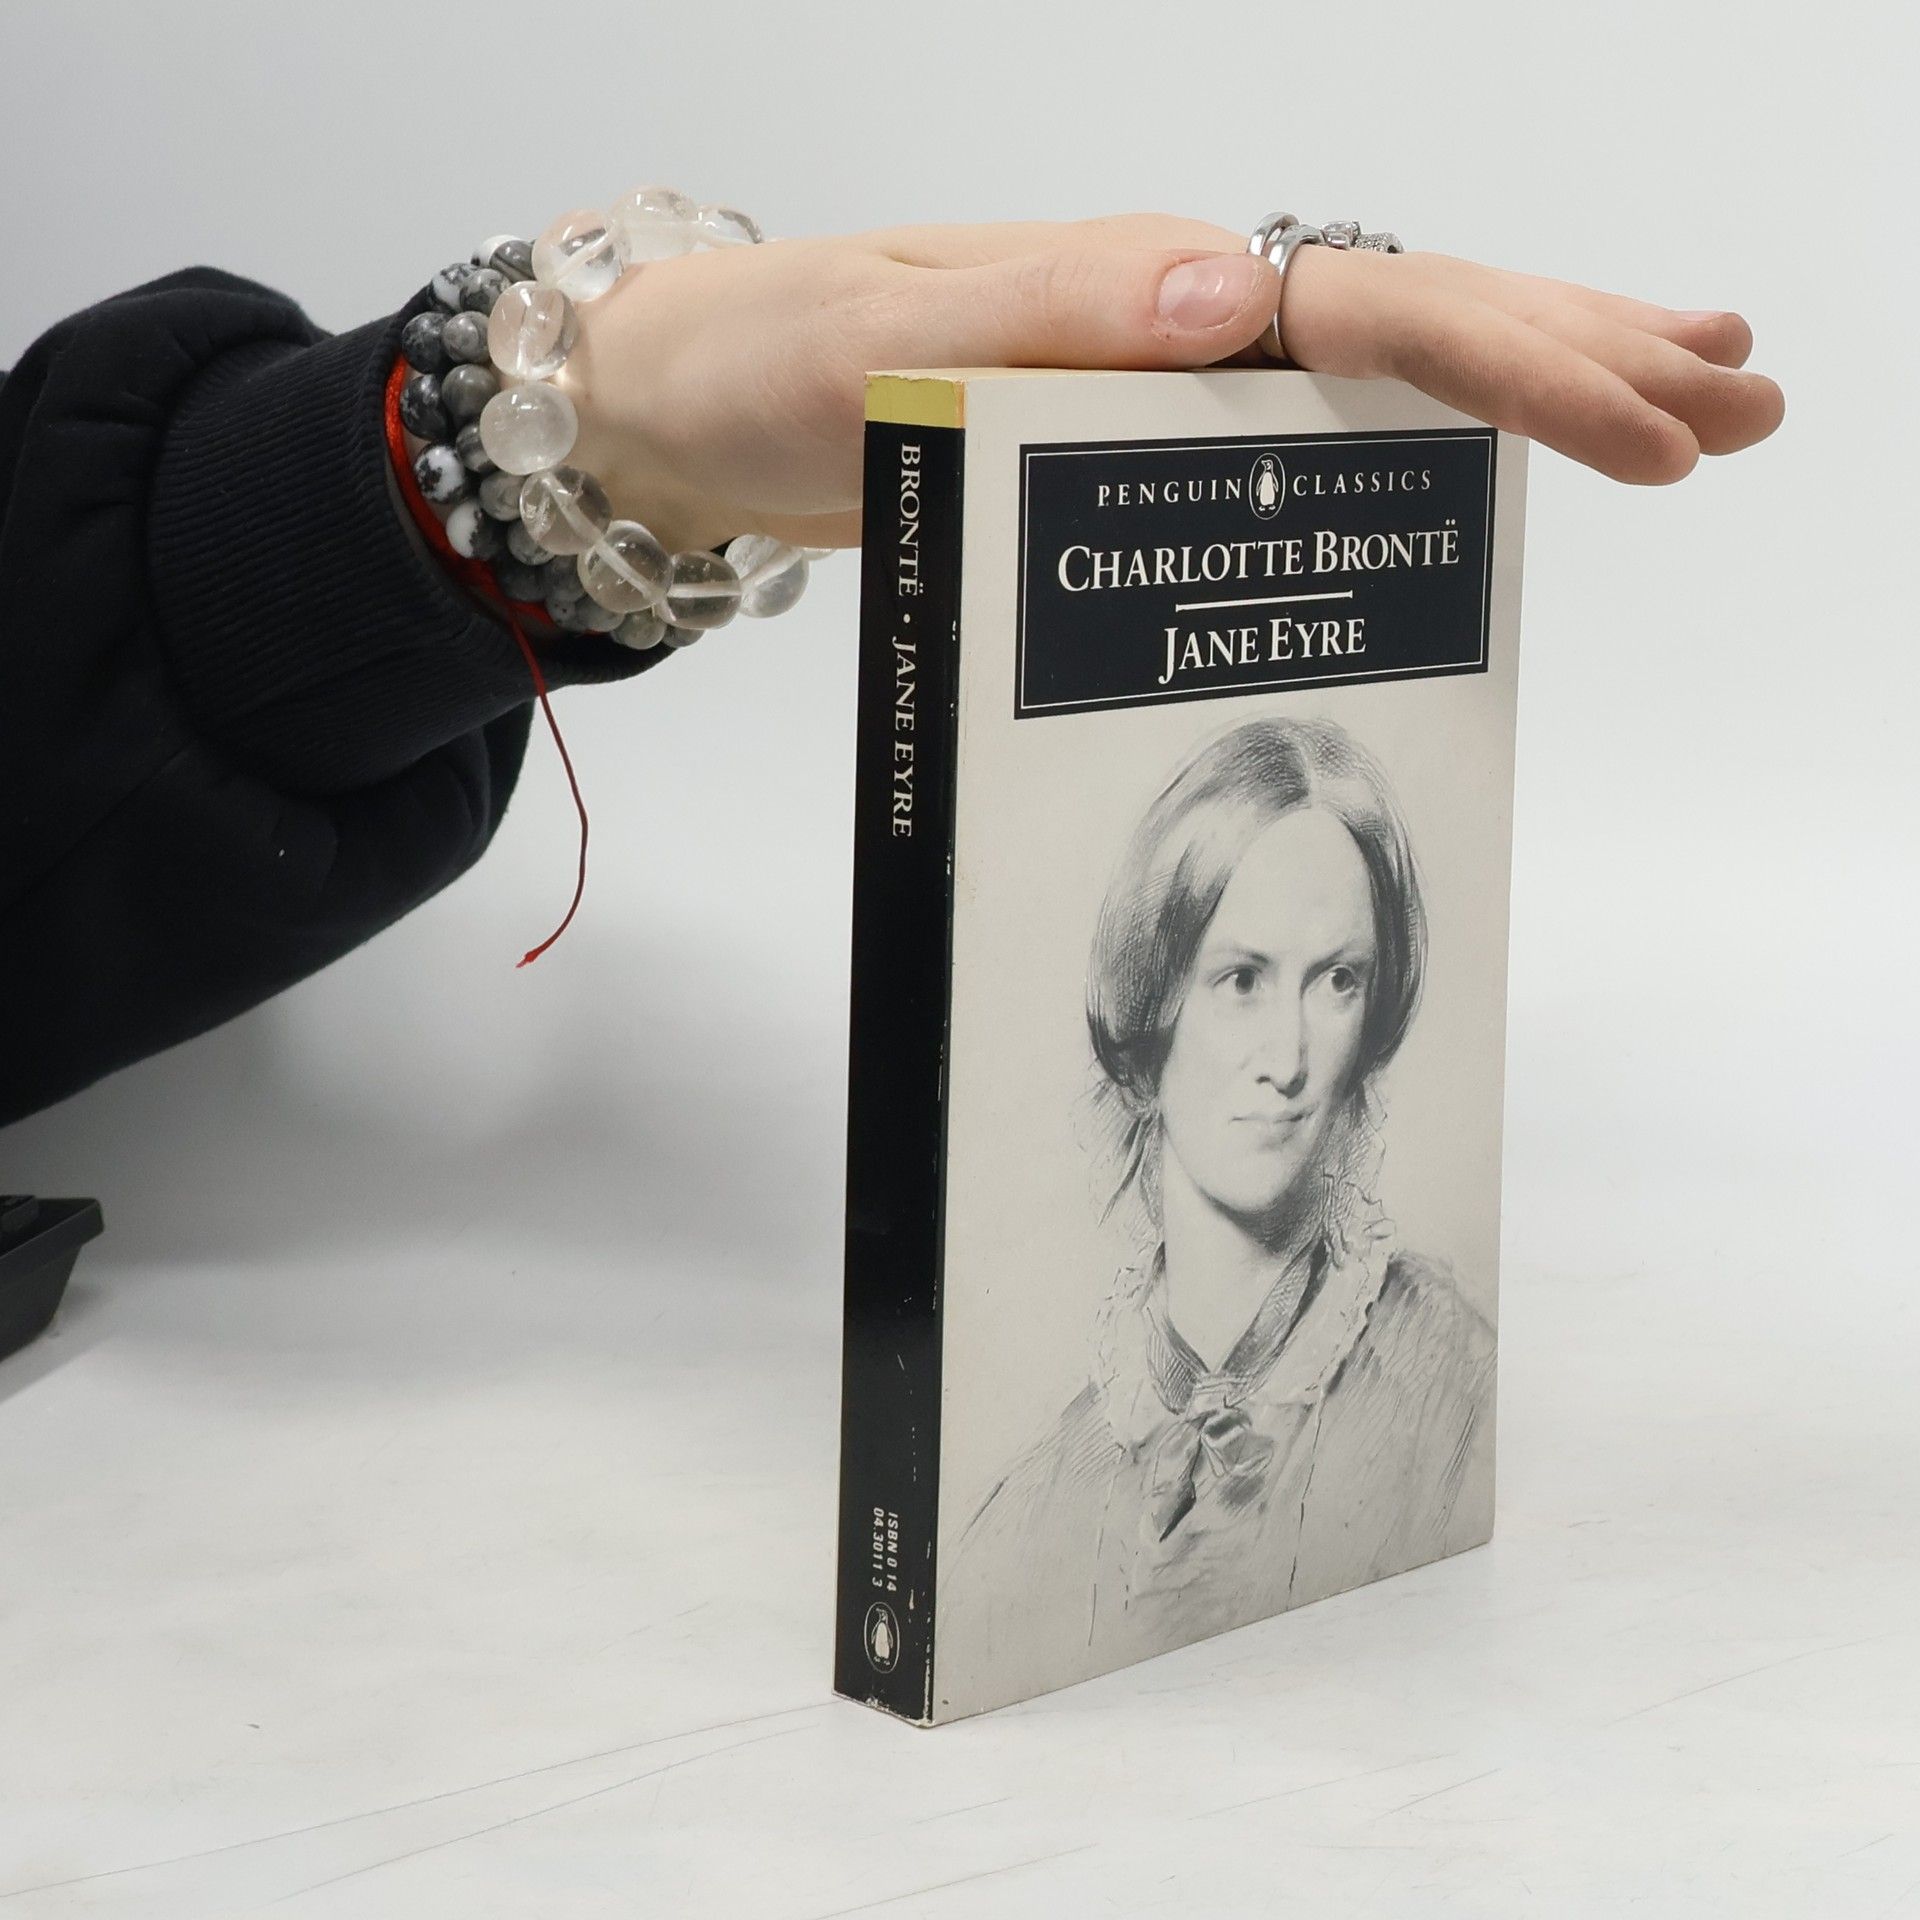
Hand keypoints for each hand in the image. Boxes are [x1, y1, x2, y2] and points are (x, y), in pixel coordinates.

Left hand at [557, 214, 1784, 551]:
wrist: (683, 403)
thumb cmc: (765, 365)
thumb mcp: (887, 340)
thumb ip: (1053, 316)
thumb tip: (1237, 294)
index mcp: (1146, 285)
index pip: (1375, 312)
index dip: (1524, 365)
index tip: (1656, 420)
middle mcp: (1175, 315)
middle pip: (1418, 321)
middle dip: (1584, 358)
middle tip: (1745, 396)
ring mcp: (1162, 374)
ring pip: (1378, 374)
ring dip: (1529, 388)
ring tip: (1678, 408)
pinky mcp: (1130, 435)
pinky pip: (1296, 436)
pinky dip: (1400, 445)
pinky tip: (1468, 467)